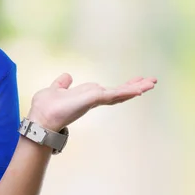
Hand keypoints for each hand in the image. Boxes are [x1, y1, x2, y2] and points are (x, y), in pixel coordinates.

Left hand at [26, 74, 156, 131]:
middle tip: (152, 81)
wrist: (41, 118)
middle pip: (119, 92)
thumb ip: (61, 84)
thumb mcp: (54, 90)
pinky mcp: (94, 99)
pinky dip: (128, 91)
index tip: (136, 81)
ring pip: (120, 93)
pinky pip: (114, 94)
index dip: (122, 86)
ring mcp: (95, 100)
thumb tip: (67, 76)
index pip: (108, 90)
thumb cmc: (45, 108)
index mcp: (87, 96)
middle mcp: (93, 99)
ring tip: (152, 83)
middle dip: (134, 87)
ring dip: (136, 88)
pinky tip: (140, 89)